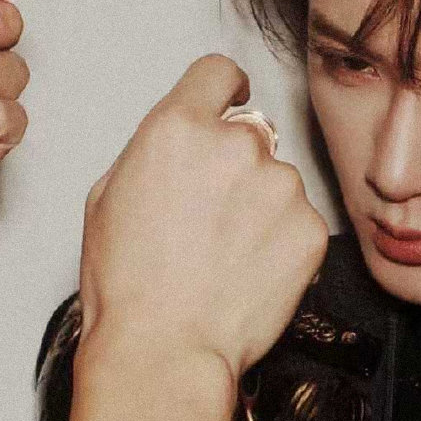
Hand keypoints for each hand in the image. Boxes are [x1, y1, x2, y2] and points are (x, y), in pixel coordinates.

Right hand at [78, 54, 328, 384]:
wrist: (167, 347)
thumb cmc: (129, 285)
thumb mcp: (109, 195)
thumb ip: (155, 150)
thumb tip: (181, 142)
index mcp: (178, 128)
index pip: (218, 73)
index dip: (225, 88)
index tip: (231, 99)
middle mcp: (236, 146)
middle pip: (251, 133)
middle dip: (237, 165)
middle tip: (212, 215)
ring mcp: (280, 186)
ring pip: (278, 181)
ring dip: (262, 206)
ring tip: (227, 254)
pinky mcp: (311, 227)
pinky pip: (301, 220)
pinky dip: (283, 241)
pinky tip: (251, 271)